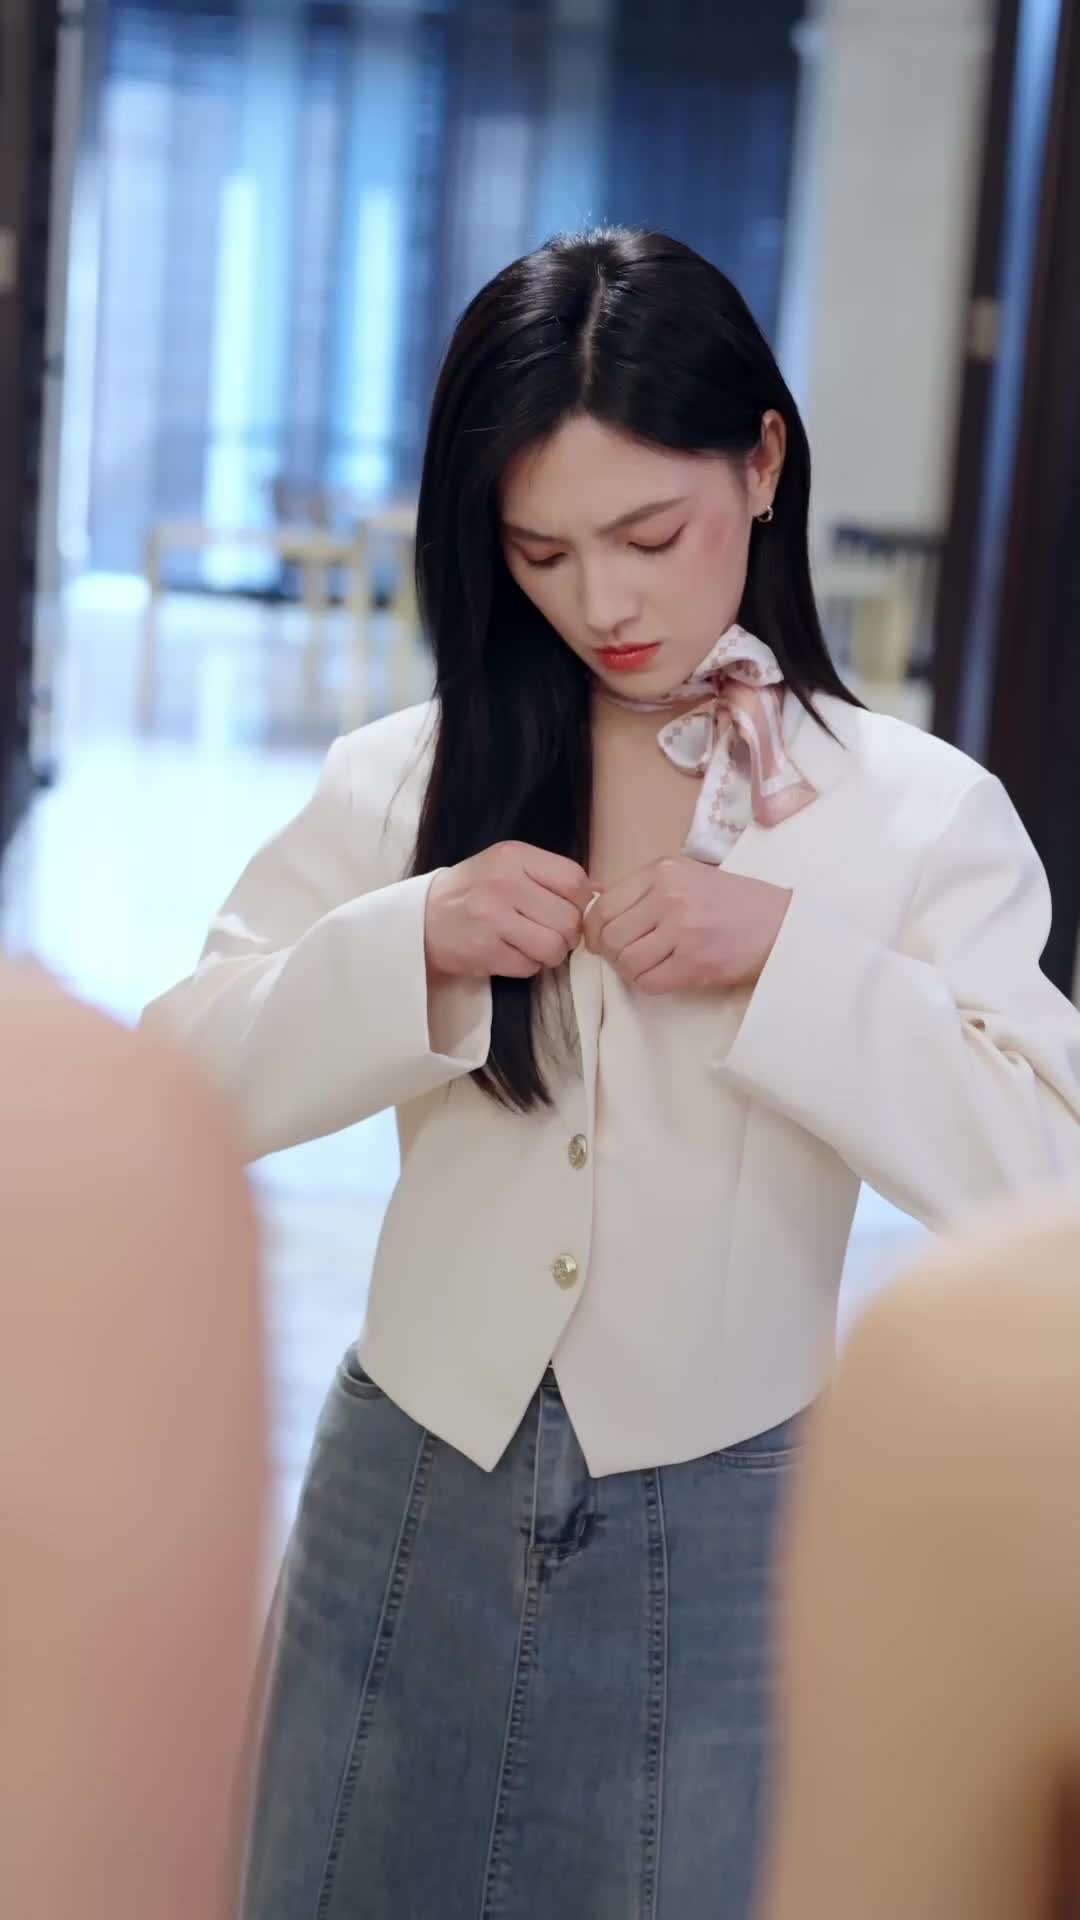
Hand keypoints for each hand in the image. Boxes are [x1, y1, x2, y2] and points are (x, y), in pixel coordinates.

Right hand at [425, 842, 592, 981]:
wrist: (421, 918)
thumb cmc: (473, 890)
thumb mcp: (506, 865)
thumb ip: (547, 874)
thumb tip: (597, 894)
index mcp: (513, 856)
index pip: (575, 881)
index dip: (579, 902)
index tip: (566, 908)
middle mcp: (503, 884)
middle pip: (569, 920)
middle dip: (566, 934)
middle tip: (549, 933)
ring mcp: (492, 919)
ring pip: (554, 947)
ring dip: (551, 954)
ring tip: (534, 946)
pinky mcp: (485, 951)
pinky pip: (531, 968)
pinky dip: (528, 966)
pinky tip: (512, 954)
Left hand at [586, 857, 790, 993]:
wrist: (782, 925)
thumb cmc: (734, 902)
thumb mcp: (688, 877)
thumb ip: (645, 889)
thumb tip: (595, 907)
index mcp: (663, 871)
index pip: (603, 905)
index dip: (595, 929)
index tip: (603, 939)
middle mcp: (669, 896)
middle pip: (609, 936)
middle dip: (612, 952)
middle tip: (628, 956)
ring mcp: (682, 930)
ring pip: (626, 961)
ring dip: (631, 970)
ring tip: (651, 964)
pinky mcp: (695, 962)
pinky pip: (649, 981)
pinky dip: (650, 983)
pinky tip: (666, 974)